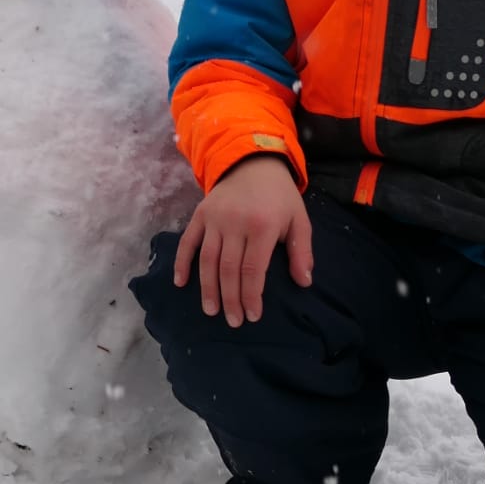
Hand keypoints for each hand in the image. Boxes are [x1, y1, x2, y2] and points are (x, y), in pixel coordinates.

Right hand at [172, 155, 312, 326]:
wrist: (254, 161)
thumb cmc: (279, 196)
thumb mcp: (299, 219)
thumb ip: (301, 251)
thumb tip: (304, 283)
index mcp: (262, 226)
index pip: (253, 269)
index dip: (251, 295)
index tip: (252, 316)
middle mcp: (235, 222)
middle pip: (228, 268)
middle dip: (230, 298)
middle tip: (232, 322)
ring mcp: (215, 218)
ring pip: (207, 259)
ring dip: (207, 288)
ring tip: (211, 310)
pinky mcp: (201, 213)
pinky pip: (188, 240)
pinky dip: (182, 262)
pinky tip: (180, 282)